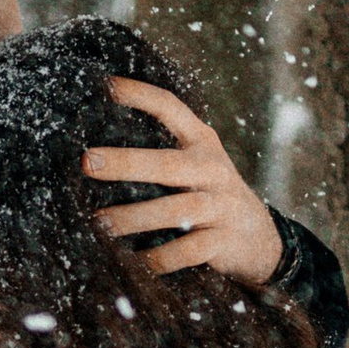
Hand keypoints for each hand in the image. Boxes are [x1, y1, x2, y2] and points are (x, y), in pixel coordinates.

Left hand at [86, 79, 283, 286]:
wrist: (262, 240)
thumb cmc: (211, 197)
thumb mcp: (197, 166)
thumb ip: (161, 154)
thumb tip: (96, 155)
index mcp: (202, 143)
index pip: (171, 109)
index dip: (140, 94)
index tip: (107, 84)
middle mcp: (212, 169)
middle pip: (166, 163)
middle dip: (125, 163)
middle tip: (87, 161)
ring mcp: (220, 205)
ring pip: (175, 209)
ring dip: (134, 217)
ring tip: (100, 223)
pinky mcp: (223, 240)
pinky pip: (187, 251)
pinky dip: (160, 258)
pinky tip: (136, 263)